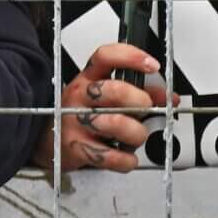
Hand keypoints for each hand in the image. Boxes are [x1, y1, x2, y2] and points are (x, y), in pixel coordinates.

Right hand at [52, 43, 168, 173]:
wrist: (48, 141)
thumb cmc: (82, 115)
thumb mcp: (105, 97)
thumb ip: (139, 93)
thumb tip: (169, 97)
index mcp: (88, 78)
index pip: (106, 57)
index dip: (131, 57)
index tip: (152, 65)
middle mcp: (80, 97)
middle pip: (114, 90)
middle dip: (140, 101)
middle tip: (146, 109)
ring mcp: (75, 122)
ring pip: (116, 124)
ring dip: (136, 133)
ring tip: (135, 136)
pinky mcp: (76, 148)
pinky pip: (110, 156)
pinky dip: (126, 160)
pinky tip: (127, 157)